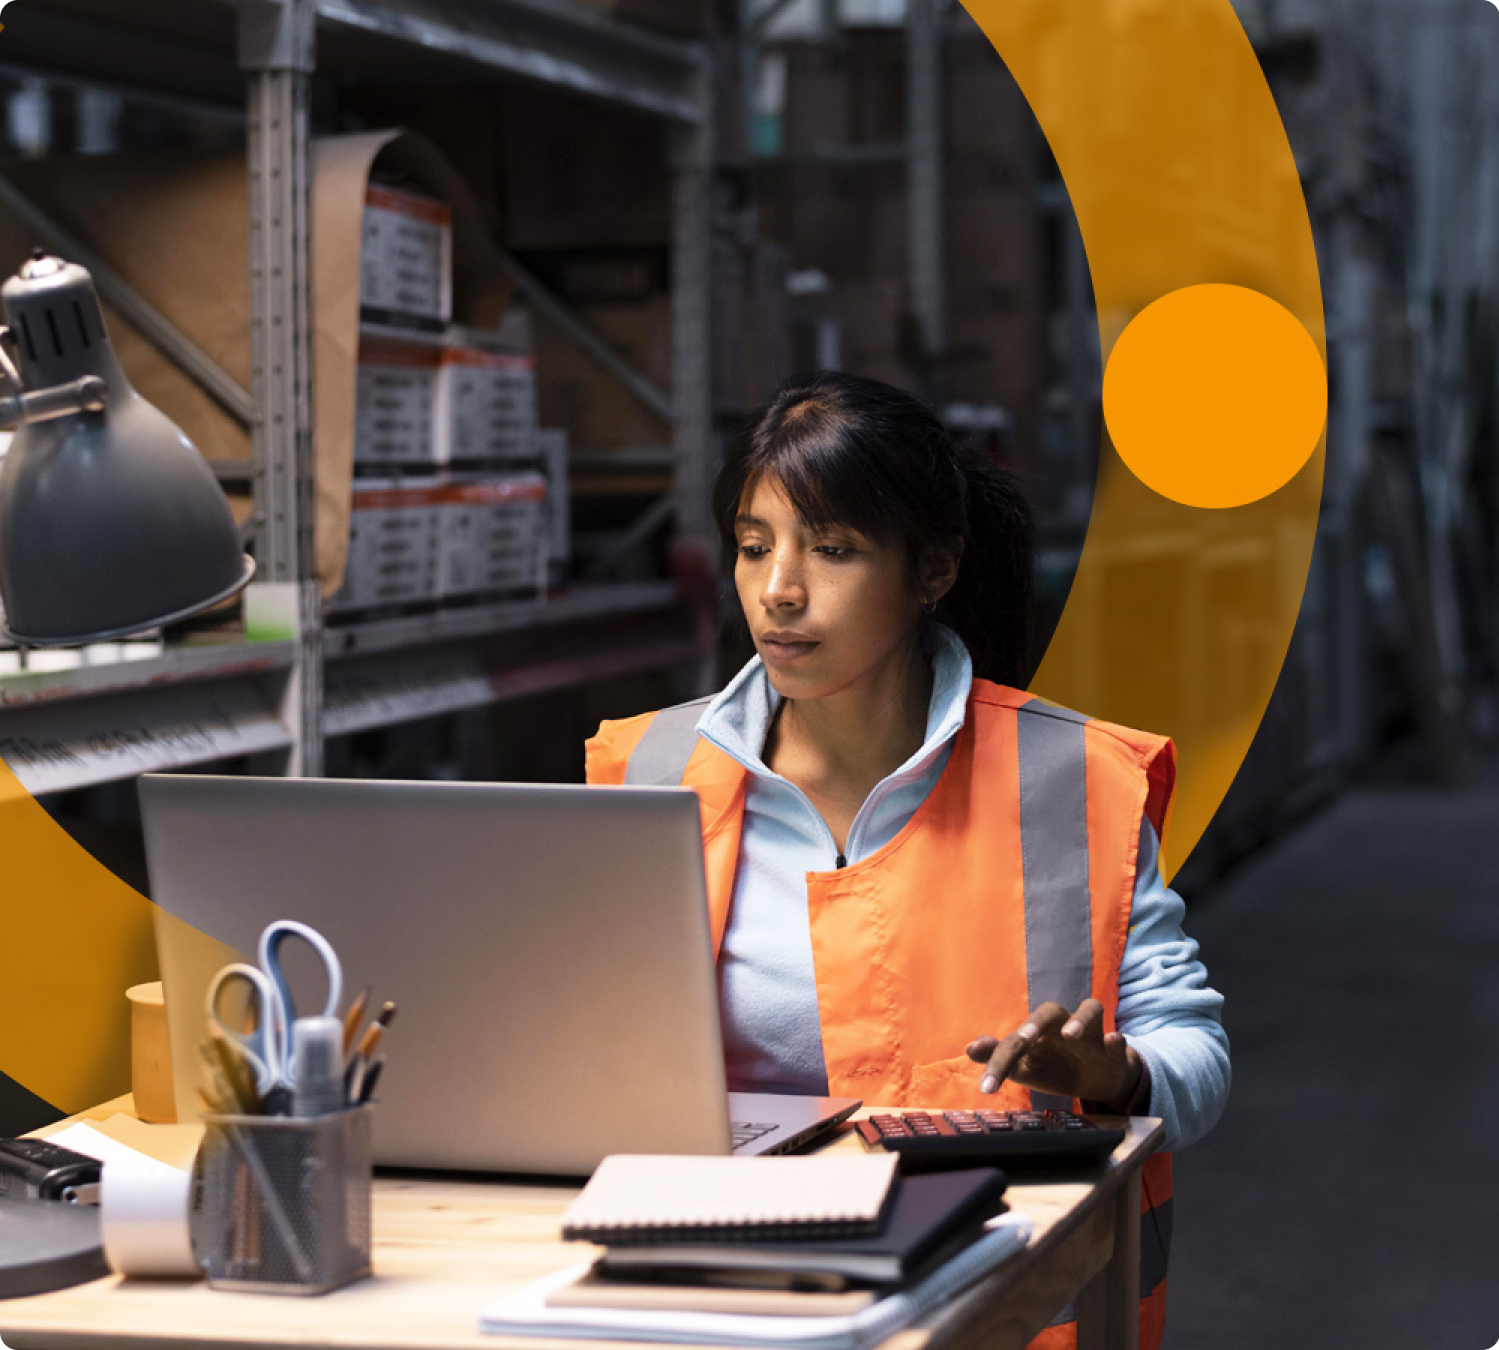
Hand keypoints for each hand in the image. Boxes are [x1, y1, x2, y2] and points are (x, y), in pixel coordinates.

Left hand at [965, 1000, 1141, 1107]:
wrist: (1096, 1081)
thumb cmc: (1055, 1069)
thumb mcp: (1026, 1069)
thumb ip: (999, 1058)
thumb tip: (969, 1048)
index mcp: (1038, 1032)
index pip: (1015, 1040)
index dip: (999, 1062)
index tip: (986, 1088)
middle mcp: (1063, 1025)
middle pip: (1050, 1010)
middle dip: (1037, 1022)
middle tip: (1024, 1039)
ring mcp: (1091, 1033)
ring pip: (1090, 1009)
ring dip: (1080, 1019)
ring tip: (1070, 1034)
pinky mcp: (1115, 1049)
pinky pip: (1118, 1038)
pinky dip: (1115, 1039)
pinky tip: (1111, 1041)